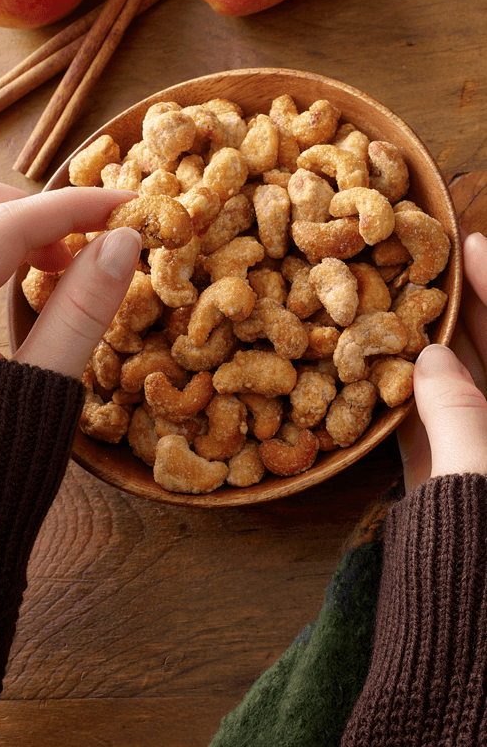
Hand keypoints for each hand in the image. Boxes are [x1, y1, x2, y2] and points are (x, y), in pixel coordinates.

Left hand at [0, 178, 142, 379]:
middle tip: (74, 228)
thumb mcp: (39, 383)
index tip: (125, 207)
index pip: (8, 223)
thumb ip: (78, 314)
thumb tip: (124, 244)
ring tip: (54, 259)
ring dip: (1, 220)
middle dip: (17, 199)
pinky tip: (20, 273)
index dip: (73, 207)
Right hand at [397, 232, 486, 489]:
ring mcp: (470, 440)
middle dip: (456, 303)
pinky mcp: (441, 465)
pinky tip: (373, 357)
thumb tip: (430, 358)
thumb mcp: (478, 466)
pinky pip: (417, 416)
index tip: (472, 244)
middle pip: (481, 344)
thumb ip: (459, 412)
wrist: (478, 605)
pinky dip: (398, 388)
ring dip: (422, 340)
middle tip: (427, 258)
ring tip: (392, 295)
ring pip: (449, 376)